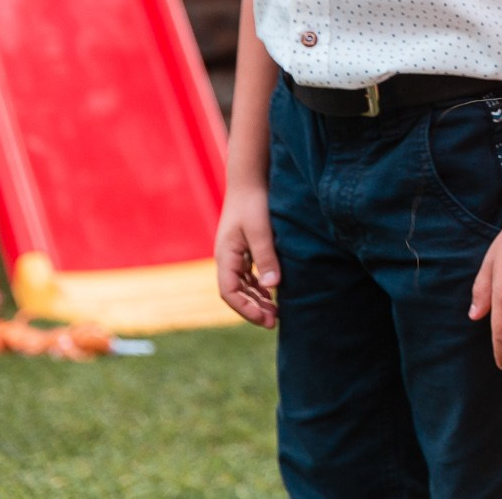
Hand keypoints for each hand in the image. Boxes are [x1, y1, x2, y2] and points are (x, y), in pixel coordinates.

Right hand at [214, 181, 279, 328]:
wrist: (249, 179)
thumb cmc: (253, 202)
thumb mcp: (260, 230)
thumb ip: (266, 256)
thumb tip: (273, 286)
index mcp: (225, 256)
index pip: (229, 292)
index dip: (246, 309)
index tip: (266, 319)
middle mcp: (226, 258)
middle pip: (235, 292)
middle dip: (253, 309)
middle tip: (275, 322)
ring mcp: (233, 253)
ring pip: (242, 284)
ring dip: (256, 299)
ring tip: (275, 312)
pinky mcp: (243, 247)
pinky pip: (247, 273)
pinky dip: (258, 285)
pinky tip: (271, 290)